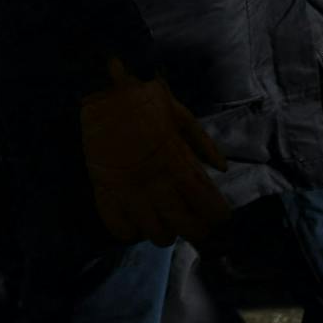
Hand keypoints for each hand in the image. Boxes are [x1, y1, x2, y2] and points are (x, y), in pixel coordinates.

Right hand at [78, 60, 230, 245]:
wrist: (99, 89)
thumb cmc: (143, 99)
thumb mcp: (179, 112)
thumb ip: (202, 142)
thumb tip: (222, 169)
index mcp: (176, 161)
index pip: (206, 203)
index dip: (217, 215)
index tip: (219, 216)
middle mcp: (154, 181)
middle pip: (184, 225)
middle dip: (197, 232)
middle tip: (197, 227)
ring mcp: (128, 189)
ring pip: (155, 233)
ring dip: (166, 233)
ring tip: (168, 225)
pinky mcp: (104, 190)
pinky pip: (119, 227)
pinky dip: (131, 233)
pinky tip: (138, 224)